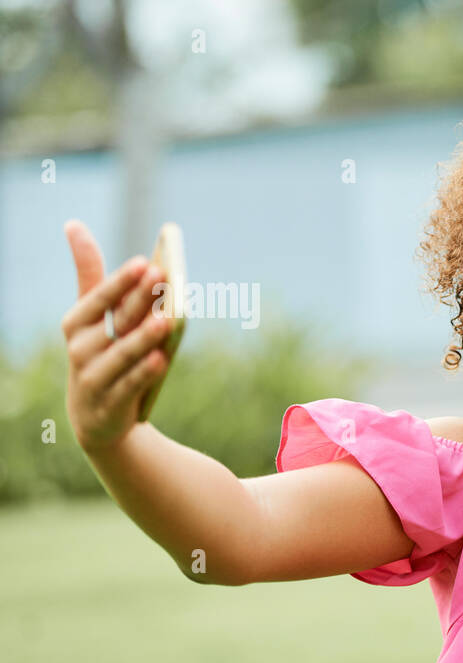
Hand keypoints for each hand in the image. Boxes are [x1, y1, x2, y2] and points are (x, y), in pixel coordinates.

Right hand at [62, 220, 173, 454]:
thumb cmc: (101, 352)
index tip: (145, 262)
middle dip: (138, 300)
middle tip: (162, 278)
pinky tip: (162, 360)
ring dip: (144, 337)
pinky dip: (144, 373)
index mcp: (76, 324)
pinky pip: (130, 385)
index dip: (121, 282)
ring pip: (123, 354)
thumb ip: (90, 275)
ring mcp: (93, 377)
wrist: (96, 416)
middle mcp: (80, 349)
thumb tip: (73, 224)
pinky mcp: (109, 404)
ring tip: (167, 320)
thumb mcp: (92, 317)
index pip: (98, 299)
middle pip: (116, 322)